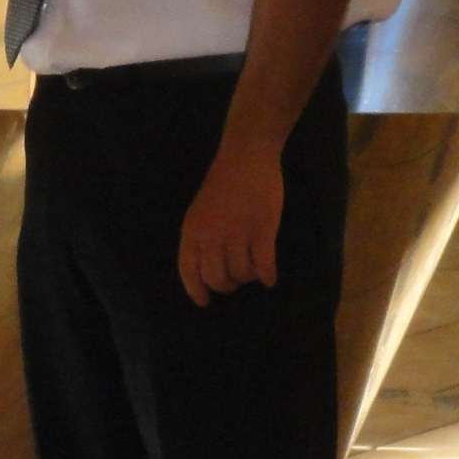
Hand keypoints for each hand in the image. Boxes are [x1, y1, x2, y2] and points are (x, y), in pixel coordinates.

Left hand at [178, 142, 286, 305]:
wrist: (245, 156)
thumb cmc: (222, 183)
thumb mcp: (199, 211)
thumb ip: (201, 238)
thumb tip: (209, 270)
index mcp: (192, 230)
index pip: (189, 271)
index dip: (196, 291)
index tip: (205, 302)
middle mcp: (211, 235)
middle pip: (217, 278)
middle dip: (227, 286)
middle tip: (236, 282)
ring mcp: (237, 233)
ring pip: (241, 274)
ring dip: (248, 277)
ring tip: (253, 270)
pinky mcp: (262, 230)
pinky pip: (263, 265)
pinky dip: (267, 276)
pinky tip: (269, 278)